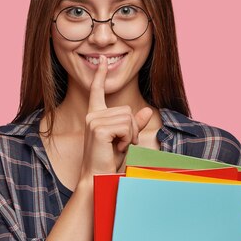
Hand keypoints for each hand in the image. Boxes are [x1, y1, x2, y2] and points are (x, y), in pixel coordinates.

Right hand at [79, 55, 153, 181]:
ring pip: (128, 118)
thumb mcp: (126, 140)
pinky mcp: (99, 128)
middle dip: (132, 128)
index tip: (103, 61)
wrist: (98, 179)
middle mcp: (92, 115)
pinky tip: (117, 148)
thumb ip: (135, 124)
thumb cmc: (109, 162)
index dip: (100, 76)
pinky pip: (126, 127)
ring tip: (118, 147)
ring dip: (130, 135)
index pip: (97, 91)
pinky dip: (128, 139)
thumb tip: (148, 110)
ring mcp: (94, 121)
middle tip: (122, 144)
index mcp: (95, 116)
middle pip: (127, 110)